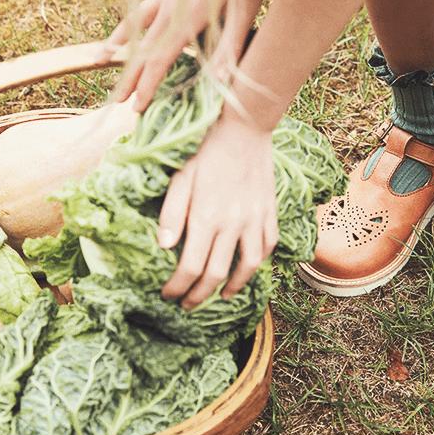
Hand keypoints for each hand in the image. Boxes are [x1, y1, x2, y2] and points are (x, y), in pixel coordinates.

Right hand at [100, 0, 268, 111]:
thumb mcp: (247, 11)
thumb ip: (230, 46)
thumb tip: (218, 81)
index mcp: (188, 17)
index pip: (160, 59)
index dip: (147, 84)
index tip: (134, 106)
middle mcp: (171, 7)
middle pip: (141, 48)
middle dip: (127, 75)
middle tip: (114, 101)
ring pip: (133, 26)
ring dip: (116, 46)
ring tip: (98, 61)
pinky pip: (140, 9)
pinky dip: (126, 24)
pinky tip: (120, 32)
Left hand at [159, 109, 278, 309]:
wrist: (244, 129)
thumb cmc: (206, 150)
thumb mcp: (180, 178)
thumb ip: (172, 213)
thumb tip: (164, 247)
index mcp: (207, 218)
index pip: (190, 267)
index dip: (178, 287)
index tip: (167, 294)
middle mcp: (233, 224)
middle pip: (216, 274)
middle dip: (199, 296)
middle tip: (187, 305)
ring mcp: (255, 220)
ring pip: (248, 267)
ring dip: (232, 287)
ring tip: (219, 296)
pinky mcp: (269, 212)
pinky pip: (267, 246)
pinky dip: (258, 263)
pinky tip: (246, 267)